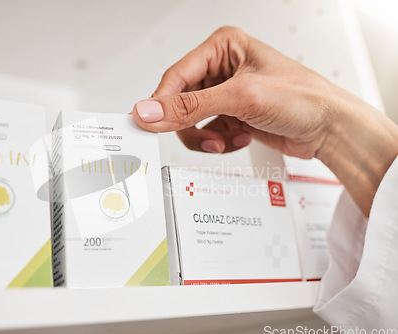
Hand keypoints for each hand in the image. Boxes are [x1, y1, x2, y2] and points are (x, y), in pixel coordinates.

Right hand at [130, 26, 397, 215]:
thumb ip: (190, 107)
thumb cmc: (303, 98)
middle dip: (192, 125)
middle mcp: (222, 69)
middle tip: (205, 138)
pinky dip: (220, 141)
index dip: (161, 103)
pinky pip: (207, 133)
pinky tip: (240, 137)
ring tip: (227, 138)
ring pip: (191, 121)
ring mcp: (226, 94)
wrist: (330, 129)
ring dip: (207, 136)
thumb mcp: (241, 98)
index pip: (177, 76)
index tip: (147, 124)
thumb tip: (150, 111)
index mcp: (222, 48)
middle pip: (181, 102)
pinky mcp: (231, 115)